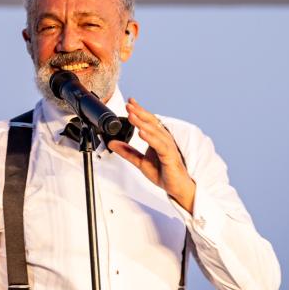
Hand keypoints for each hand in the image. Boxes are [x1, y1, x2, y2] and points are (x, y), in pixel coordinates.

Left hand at [108, 98, 195, 213]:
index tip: (129, 102)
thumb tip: (112, 143)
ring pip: (154, 131)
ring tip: (131, 115)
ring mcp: (168, 146)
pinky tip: (142, 133)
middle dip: (139, 112)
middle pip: (151, 122)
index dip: (139, 110)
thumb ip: (127, 151)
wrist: (176, 187)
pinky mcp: (170, 156)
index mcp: (157, 138)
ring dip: (142, 122)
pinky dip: (150, 138)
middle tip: (128, 105)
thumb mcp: (140, 161)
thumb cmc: (163, 172)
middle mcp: (163, 139)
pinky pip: (159, 145)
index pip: (148, 121)